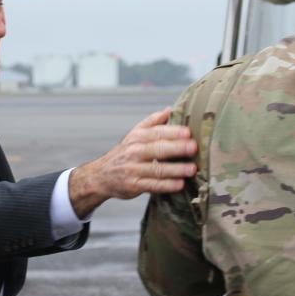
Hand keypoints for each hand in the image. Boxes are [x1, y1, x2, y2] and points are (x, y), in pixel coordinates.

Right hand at [68, 108, 196, 218]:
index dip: (172, 132)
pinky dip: (167, 185)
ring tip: (191, 168)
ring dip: (175, 169)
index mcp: (137, 137)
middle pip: (158, 149)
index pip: (156, 132)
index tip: (188, 132)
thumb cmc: (124, 153)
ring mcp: (133, 169)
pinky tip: (179, 184)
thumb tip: (171, 109)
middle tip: (194, 147)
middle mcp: (134, 152)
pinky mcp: (133, 186)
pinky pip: (152, 185)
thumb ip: (152, 122)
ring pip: (157, 169)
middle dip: (177, 148)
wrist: (101, 175)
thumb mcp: (134, 134)